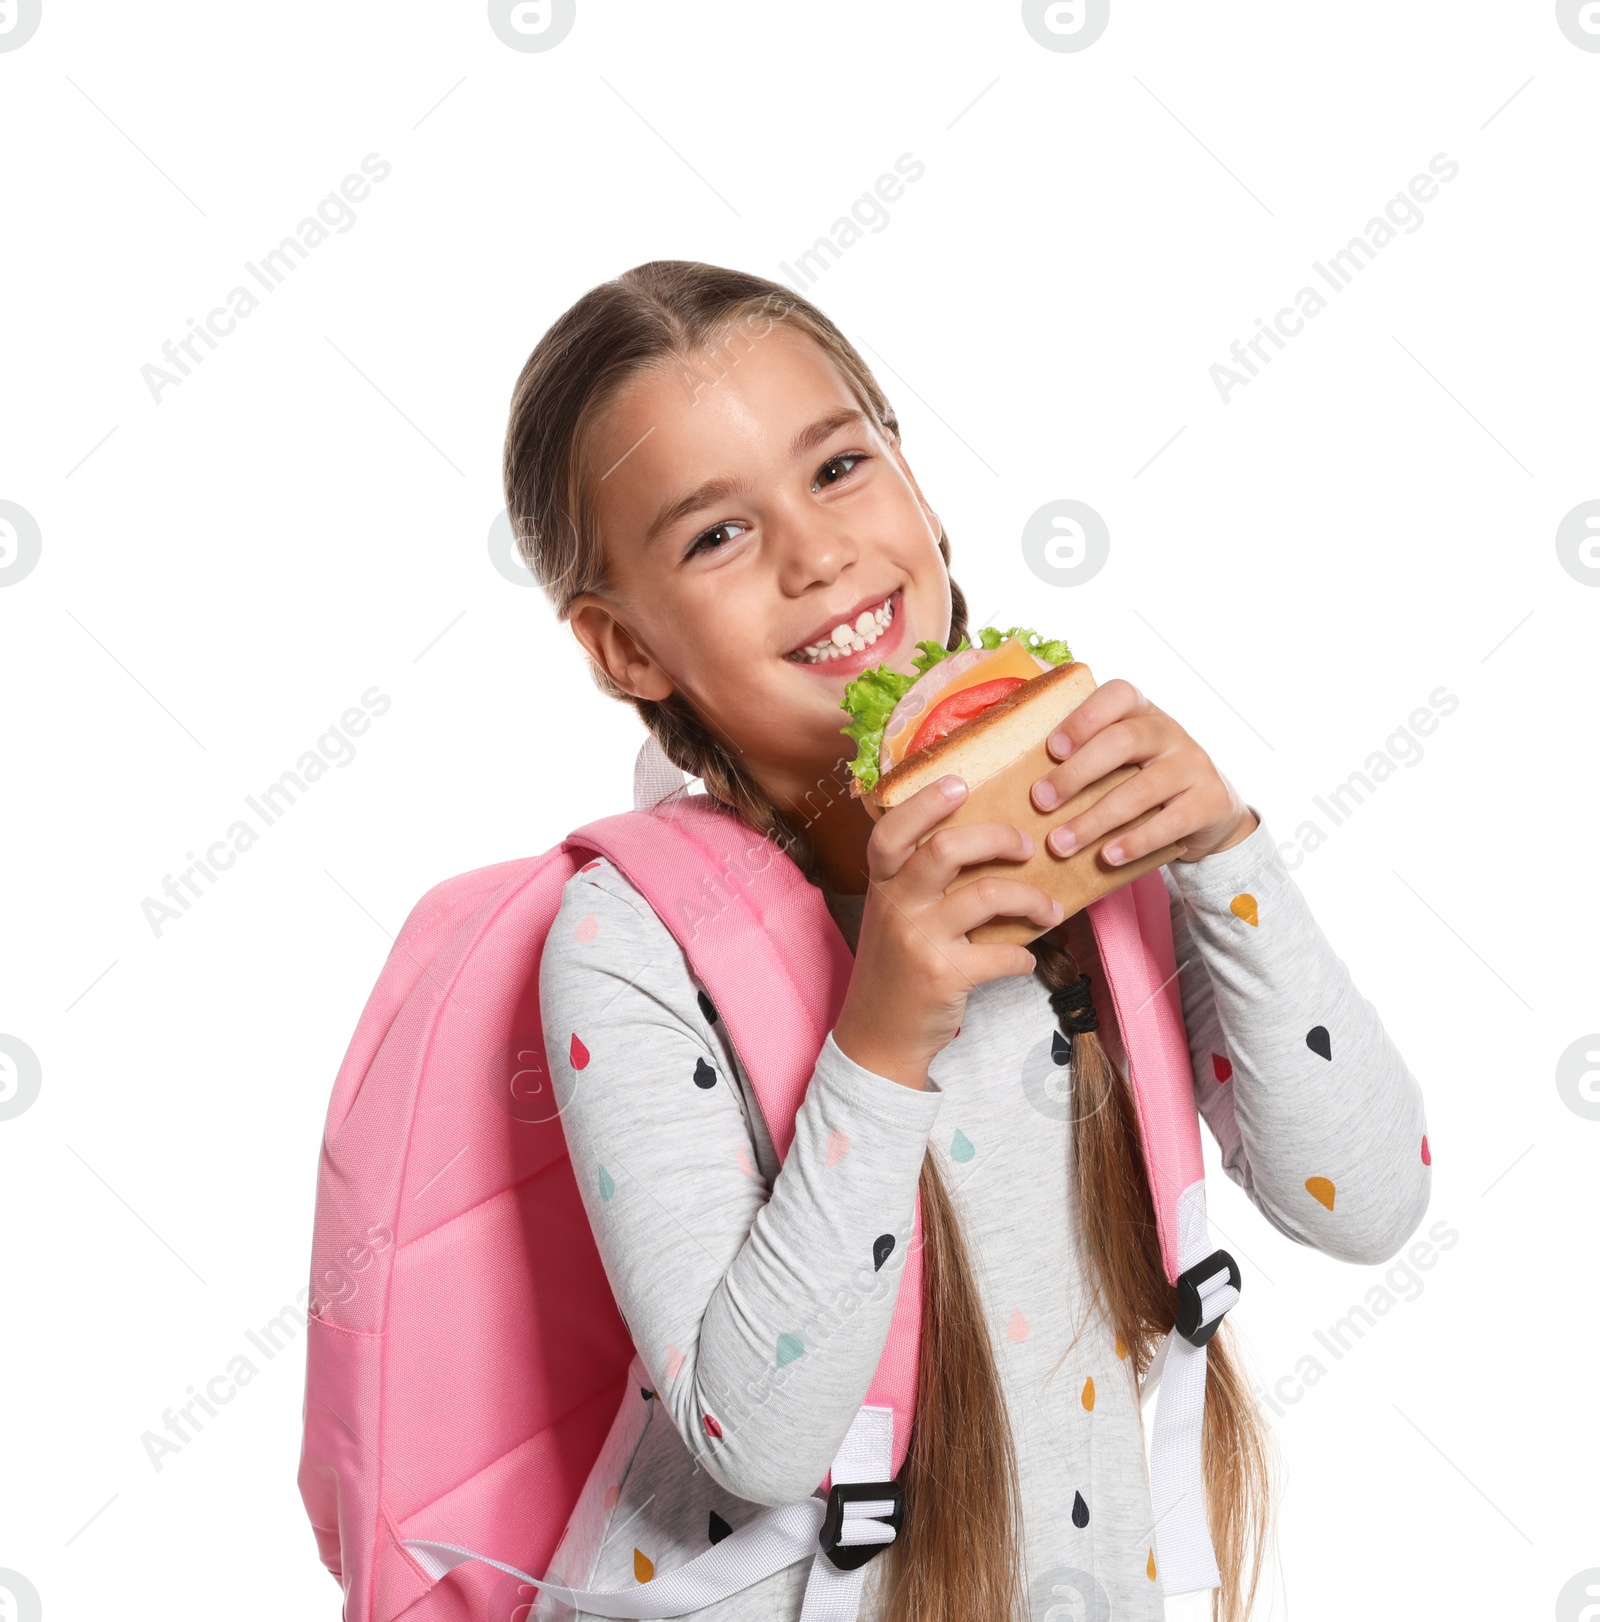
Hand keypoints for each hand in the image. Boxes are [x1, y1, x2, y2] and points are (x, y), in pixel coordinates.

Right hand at [832, 776, 1062, 1087]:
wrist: (877, 1035)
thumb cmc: (896, 966)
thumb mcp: (894, 915)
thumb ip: (919, 880)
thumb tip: (985, 841)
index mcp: (883, 884)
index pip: (892, 829)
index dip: (926, 802)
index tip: (962, 784)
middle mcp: (896, 905)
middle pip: (947, 849)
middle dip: (999, 838)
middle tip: (1027, 846)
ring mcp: (917, 941)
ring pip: (987, 895)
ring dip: (1032, 898)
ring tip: (1050, 908)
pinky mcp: (943, 976)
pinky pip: (1003, 954)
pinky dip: (1024, 956)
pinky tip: (1024, 959)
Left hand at [1029, 679, 1255, 865]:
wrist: (1211, 809)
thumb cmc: (1144, 779)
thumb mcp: (1122, 758)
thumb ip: (1085, 756)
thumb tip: (1013, 776)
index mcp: (1143, 712)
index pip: (1118, 695)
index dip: (1083, 719)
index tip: (1051, 749)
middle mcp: (1170, 732)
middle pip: (1123, 741)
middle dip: (1077, 773)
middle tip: (1041, 801)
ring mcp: (1193, 766)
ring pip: (1142, 789)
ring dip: (1095, 819)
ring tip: (1060, 843)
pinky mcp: (1209, 803)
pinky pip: (1170, 823)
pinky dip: (1134, 841)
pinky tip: (1106, 856)